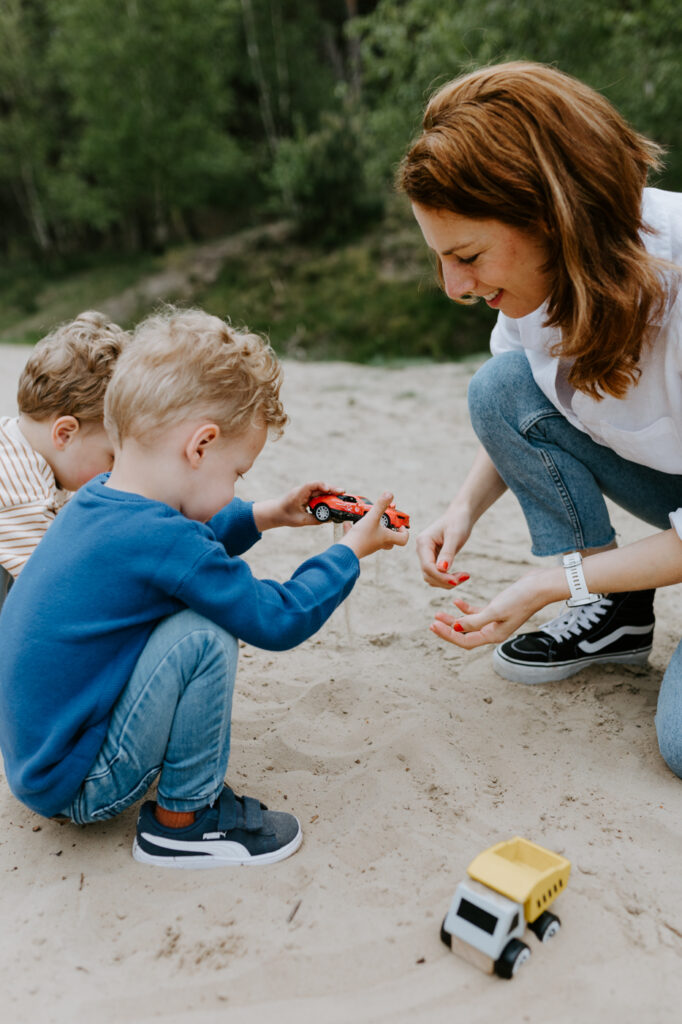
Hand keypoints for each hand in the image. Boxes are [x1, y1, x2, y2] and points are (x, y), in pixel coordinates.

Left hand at [253, 481, 338, 530]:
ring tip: (341, 497)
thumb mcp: (301, 520)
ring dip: (330, 493)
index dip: (322, 485)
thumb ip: (315, 520)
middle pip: (319, 486)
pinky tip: (333, 501)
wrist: (275, 513)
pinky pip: (318, 494)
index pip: (312, 485)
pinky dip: (326, 497)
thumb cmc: (285, 516)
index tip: (331, 490)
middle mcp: (303, 490)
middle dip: (332, 489)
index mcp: (299, 494)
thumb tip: (329, 520)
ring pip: (320, 490)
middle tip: (343, 493)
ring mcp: (305, 492)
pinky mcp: (307, 496)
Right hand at [339, 491, 409, 559]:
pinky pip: (360, 538)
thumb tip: (390, 493)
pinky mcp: (360, 546)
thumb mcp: (372, 517)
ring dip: (374, 529)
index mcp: (387, 538)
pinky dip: (356, 531)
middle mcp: (380, 543)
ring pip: (376, 539)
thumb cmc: (362, 536)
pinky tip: (348, 524)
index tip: (398, 524)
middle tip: (385, 521)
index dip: (404, 531)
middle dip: (390, 530)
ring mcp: (370, 545)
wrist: (346, 551)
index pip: (403, 539)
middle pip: (391, 541)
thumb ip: (381, 505)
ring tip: (367, 520)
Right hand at [416, 504, 472, 589]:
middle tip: (465, 577)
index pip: (427, 566)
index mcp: (423, 542)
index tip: (457, 581)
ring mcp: (426, 555)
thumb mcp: (454, 536)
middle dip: (445, 580)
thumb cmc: (458, 522)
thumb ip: (447, 553)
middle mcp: (422, 550)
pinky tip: (461, 575)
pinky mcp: (433, 559)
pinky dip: (448, 578)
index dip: (441, 577)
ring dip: (447, 582)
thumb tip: (442, 570)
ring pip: (432, 578)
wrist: (460, 514)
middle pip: (428, 575)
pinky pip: (437, 575)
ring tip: (465, 576)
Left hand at [429, 568, 562, 647]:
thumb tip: (457, 628)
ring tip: (439, 613)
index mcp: (493, 635)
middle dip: (448, 629)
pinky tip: (456, 601)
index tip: (433, 625)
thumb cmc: (520, 598)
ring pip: (469, 624)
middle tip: (432, 622)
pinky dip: (466, 609)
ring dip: (454, 619)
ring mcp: (495, 621)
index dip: (448, 635)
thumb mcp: (495, 610)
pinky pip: (477, 614)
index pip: (465, 640)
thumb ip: (475, 620)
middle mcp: (493, 631)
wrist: (539, 586)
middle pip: (465, 635)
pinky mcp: (497, 610)